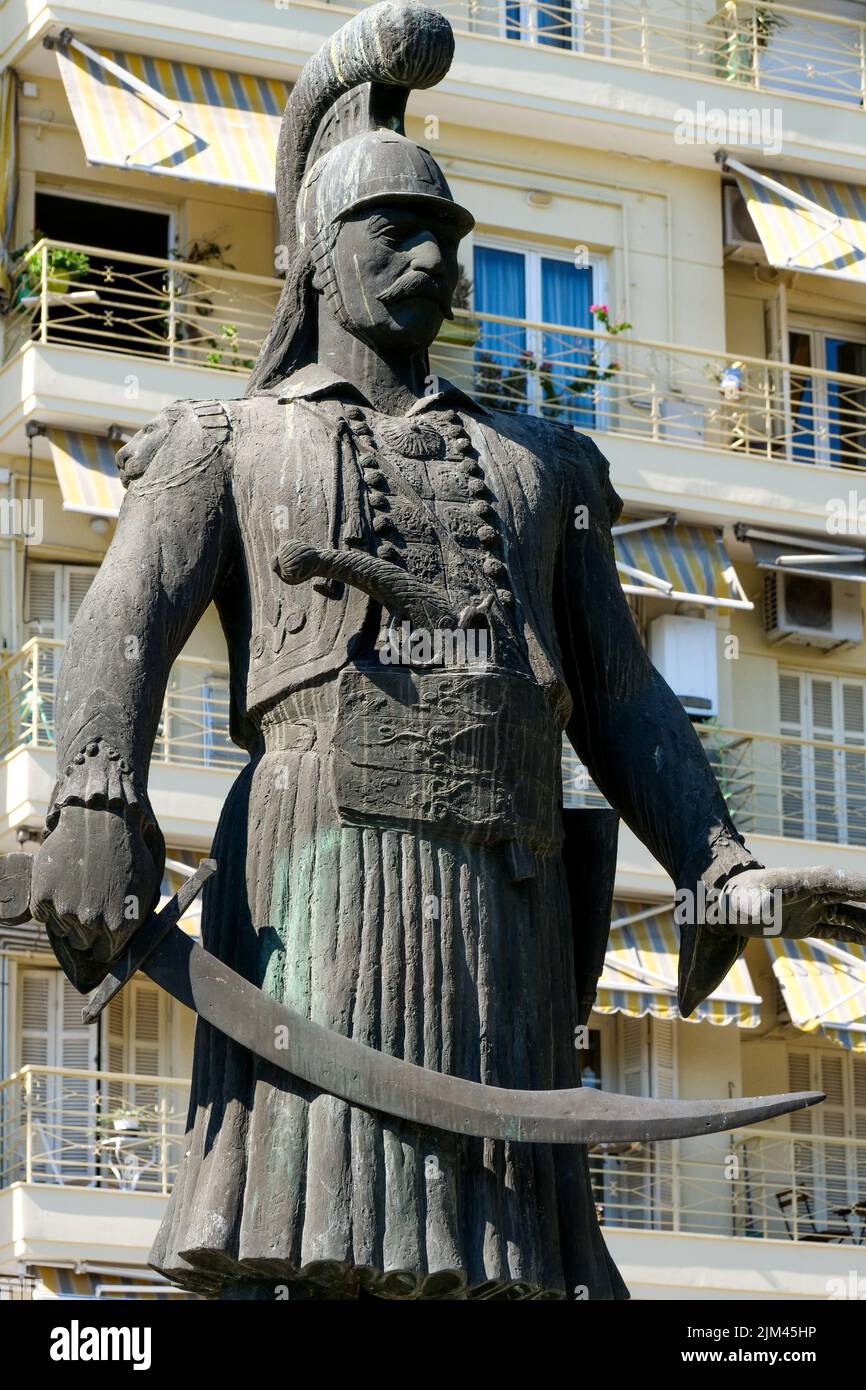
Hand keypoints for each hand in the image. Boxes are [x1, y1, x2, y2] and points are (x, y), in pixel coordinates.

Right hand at [31, 807, 163, 971]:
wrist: (102, 819)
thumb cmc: (126, 852)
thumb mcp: (145, 887)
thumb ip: (134, 919)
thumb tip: (125, 940)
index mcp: (120, 924)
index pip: (104, 953)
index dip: (104, 941)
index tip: (102, 930)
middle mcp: (91, 922)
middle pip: (82, 943)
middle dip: (87, 928)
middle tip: (91, 901)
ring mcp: (65, 909)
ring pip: (62, 930)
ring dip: (67, 915)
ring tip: (79, 887)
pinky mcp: (43, 896)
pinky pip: (43, 914)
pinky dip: (49, 902)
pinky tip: (63, 882)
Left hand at [719, 866, 865, 942]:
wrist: (718, 907)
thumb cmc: (729, 899)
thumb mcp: (739, 899)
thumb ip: (752, 903)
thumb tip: (759, 909)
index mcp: (798, 881)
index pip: (835, 880)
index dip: (858, 886)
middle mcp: (810, 893)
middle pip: (850, 896)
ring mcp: (810, 909)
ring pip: (849, 917)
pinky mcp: (805, 925)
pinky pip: (837, 931)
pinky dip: (856, 936)